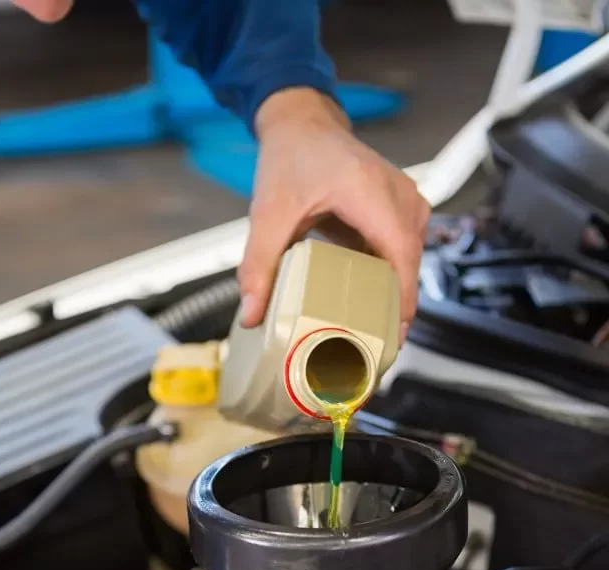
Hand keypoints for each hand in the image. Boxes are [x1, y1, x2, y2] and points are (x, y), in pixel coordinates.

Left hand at [239, 88, 429, 337]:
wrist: (304, 126)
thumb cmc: (291, 162)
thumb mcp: (268, 213)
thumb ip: (258, 264)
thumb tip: (252, 314)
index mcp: (368, 190)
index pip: (399, 250)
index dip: (403, 294)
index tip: (395, 333)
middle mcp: (397, 193)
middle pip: (408, 261)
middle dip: (395, 306)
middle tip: (376, 351)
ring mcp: (407, 200)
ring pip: (410, 259)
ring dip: (394, 294)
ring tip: (374, 334)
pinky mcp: (405, 209)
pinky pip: (405, 251)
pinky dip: (391, 277)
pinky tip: (371, 304)